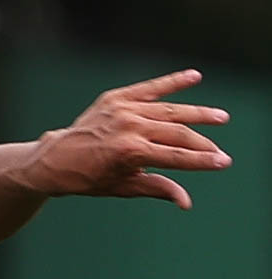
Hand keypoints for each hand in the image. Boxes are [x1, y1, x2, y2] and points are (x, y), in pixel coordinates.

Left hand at [25, 69, 231, 208]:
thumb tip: (186, 202)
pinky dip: (171, 82)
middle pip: (177, 133)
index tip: (224, 162)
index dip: (203, 160)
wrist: (55, 158)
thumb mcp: (124, 187)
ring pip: (168, 110)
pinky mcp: (114, 98)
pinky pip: (148, 88)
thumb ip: (158, 188)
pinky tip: (194, 76)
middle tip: (220, 151)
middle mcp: (127, 127)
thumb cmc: (89, 178)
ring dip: (197, 113)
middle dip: (202, 143)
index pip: (177, 156)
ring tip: (220, 117)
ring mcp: (121, 110)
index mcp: (130, 152)